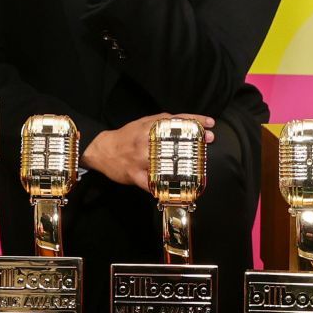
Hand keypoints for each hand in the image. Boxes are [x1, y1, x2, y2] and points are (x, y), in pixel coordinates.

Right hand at [82, 113, 217, 189]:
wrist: (102, 150)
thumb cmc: (126, 137)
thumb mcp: (143, 123)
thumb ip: (161, 122)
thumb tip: (185, 122)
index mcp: (148, 127)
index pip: (175, 121)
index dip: (194, 121)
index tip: (210, 123)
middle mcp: (145, 141)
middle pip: (173, 141)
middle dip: (193, 141)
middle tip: (208, 142)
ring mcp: (140, 159)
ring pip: (164, 163)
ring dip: (183, 166)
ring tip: (198, 168)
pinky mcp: (135, 175)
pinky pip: (151, 184)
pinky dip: (164, 188)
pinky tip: (177, 191)